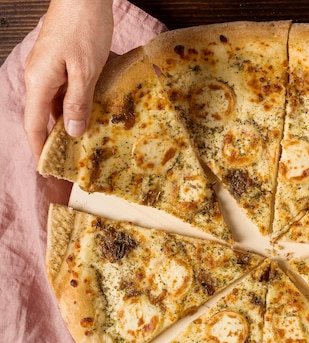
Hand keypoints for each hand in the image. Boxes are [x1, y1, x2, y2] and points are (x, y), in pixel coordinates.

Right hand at [23, 0, 112, 157]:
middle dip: (57, 139)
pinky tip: (93, 114)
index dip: (40, 148)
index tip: (48, 168)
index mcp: (40, 82)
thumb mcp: (86, 70)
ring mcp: (49, 68)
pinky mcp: (61, 61)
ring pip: (56, 104)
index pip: (35, 125)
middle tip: (75, 160)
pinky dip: (77, 105)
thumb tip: (73, 132)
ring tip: (87, 143)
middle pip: (45, 117)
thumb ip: (79, 102)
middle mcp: (39, 77)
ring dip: (70, 122)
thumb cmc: (84, 28)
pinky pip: (66, 90)